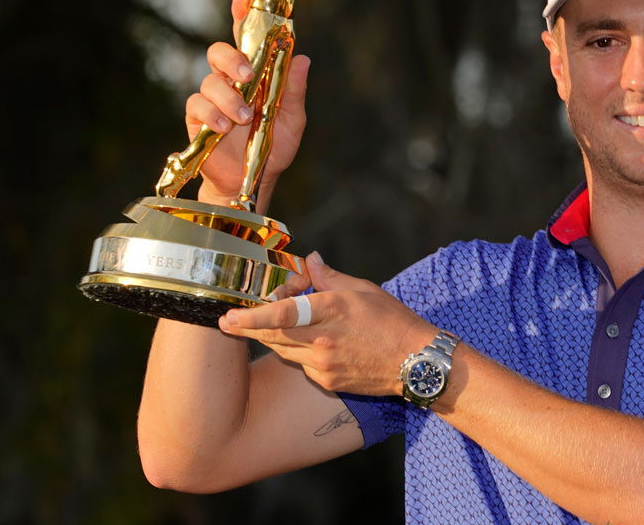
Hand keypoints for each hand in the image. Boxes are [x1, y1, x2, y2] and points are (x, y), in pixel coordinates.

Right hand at [187, 0, 307, 202]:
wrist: (251, 180)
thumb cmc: (273, 146)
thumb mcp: (292, 119)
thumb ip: (294, 90)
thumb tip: (302, 58)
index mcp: (255, 74)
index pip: (246, 38)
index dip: (241, 14)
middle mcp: (231, 81)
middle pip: (219, 51)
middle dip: (231, 59)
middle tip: (247, 75)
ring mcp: (212, 98)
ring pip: (210, 81)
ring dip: (228, 98)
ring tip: (244, 119)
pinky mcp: (197, 118)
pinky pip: (196, 105)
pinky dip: (212, 114)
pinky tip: (225, 127)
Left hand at [217, 252, 436, 395]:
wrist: (415, 362)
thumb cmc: (392, 321)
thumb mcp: (363, 290)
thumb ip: (329, 277)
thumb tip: (310, 260)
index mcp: (331, 310)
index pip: (282, 313)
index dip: (251, 317)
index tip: (228, 318)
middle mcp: (322, 340)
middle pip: (273, 334)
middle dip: (250, 328)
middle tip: (232, 321)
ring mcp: (323, 365)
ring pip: (283, 350)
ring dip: (275, 336)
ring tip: (280, 324)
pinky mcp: (327, 382)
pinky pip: (300, 365)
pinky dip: (298, 352)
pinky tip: (313, 343)